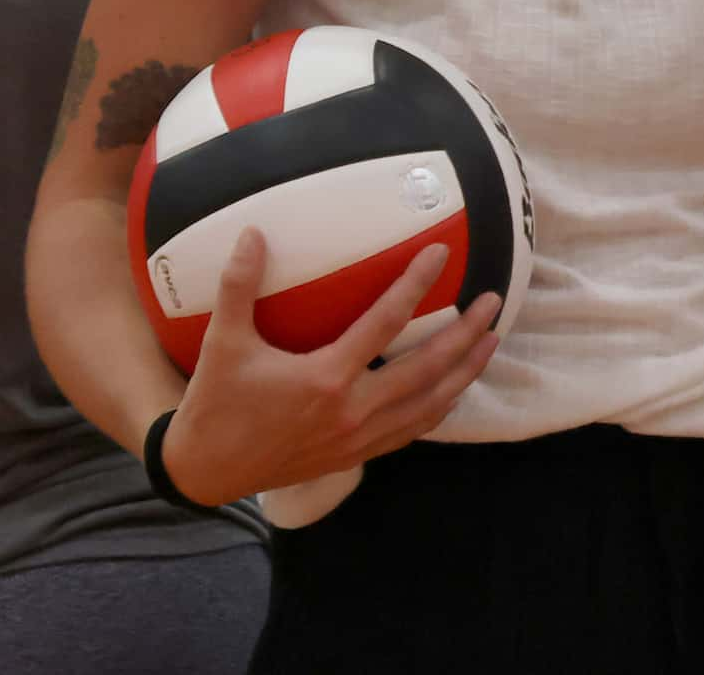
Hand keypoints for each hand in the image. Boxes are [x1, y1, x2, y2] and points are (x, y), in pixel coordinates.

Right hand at [156, 229, 501, 508]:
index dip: (416, 283)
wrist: (208, 469)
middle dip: (466, 334)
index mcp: (327, 378)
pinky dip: (439, 407)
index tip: (442, 252)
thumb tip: (253, 233)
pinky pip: (411, 430)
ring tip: (491, 341)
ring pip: (430, 405)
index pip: (386, 322)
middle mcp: (353, 409)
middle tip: (495, 302)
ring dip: (465, 372)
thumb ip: (239, 285)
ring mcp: (359, 437)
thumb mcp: (223, 342)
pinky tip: (454, 390)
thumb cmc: (217, 402)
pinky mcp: (355, 455)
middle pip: (428, 368)